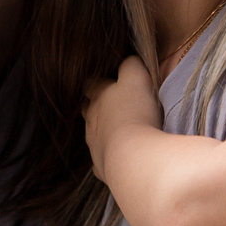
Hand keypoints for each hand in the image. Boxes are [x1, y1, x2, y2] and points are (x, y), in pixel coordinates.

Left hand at [83, 57, 161, 180]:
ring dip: (103, 131)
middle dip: (96, 106)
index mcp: (99, 96)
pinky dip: (108, 158)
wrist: (133, 158)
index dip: (98, 81)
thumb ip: (132, 65)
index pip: (92, 83)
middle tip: (114, 106)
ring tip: (118, 132)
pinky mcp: (101, 166)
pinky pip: (102, 161)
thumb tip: (130, 59)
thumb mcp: (138, 79)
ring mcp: (94, 145)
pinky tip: (120, 159)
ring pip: (93, 134)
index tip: (108, 81)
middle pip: (88, 108)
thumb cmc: (136, 114)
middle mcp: (91, 120)